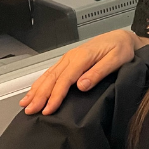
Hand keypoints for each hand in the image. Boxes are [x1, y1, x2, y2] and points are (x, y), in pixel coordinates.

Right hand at [19, 29, 148, 114]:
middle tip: (30, 111)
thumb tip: (81, 85)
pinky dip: (40, 83)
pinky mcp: (69, 60)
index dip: (55, 95)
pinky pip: (51, 72)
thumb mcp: (116, 60)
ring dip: (36, 90)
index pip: (64, 79)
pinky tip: (34, 91)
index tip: (48, 110)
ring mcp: (69, 58)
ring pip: (48, 75)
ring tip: (26, 104)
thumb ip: (98, 72)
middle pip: (52, 78)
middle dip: (39, 96)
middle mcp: (72, 57)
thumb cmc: (121, 49)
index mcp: (82, 57)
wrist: (122, 37)